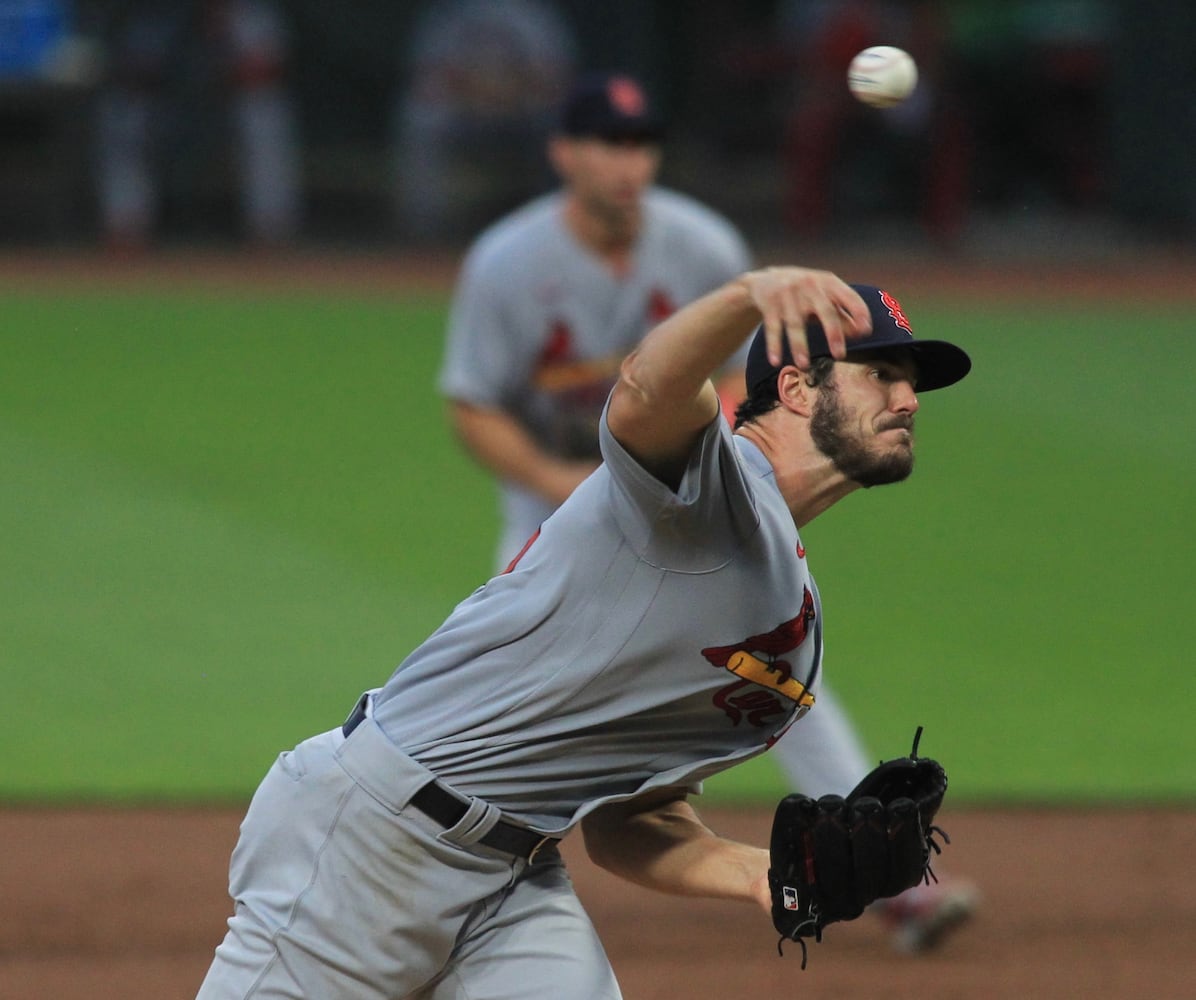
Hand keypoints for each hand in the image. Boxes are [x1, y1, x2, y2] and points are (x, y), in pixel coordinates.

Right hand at [739, 268, 870, 368]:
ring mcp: (788, 294)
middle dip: (834, 334)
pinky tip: (775, 362)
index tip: (866, 332)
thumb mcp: (823, 297)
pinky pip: (773, 328)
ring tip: (804, 366)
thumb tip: (862, 332)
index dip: (859, 313)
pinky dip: (774, 345)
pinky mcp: (770, 304)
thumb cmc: (802, 292)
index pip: (849, 297)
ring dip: (799, 345)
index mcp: (828, 282)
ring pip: (795, 323)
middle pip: (825, 311)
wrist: (764, 280)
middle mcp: (809, 286)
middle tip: (840, 356)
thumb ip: (842, 313)